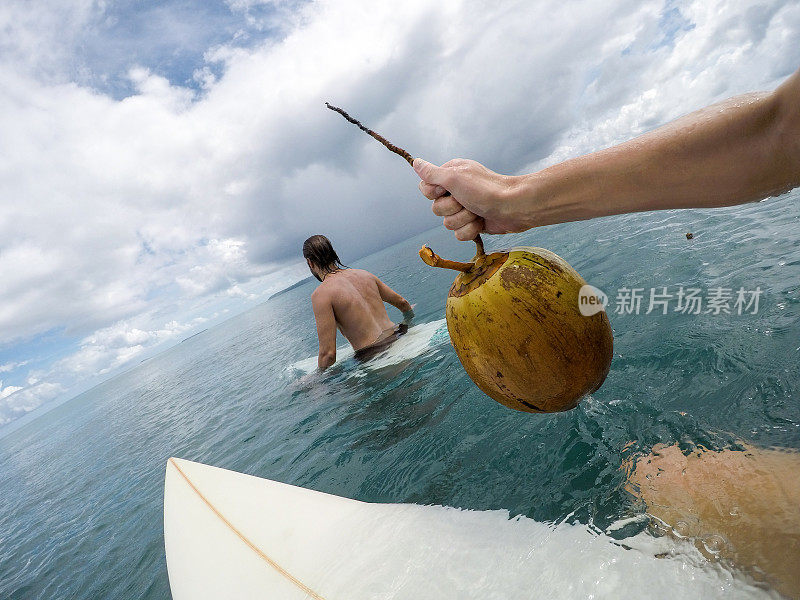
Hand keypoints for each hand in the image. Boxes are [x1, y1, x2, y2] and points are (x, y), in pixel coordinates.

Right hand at [413, 158, 531, 239]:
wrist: (514, 207)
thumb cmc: (485, 189)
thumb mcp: (454, 177)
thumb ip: (432, 173)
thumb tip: (415, 162)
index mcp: (450, 176)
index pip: (425, 188)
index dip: (434, 193)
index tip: (446, 190)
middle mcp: (456, 191)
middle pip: (436, 209)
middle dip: (452, 209)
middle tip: (466, 201)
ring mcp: (465, 208)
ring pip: (447, 223)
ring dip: (463, 219)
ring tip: (477, 212)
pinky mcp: (473, 224)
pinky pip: (459, 234)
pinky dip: (470, 230)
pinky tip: (481, 223)